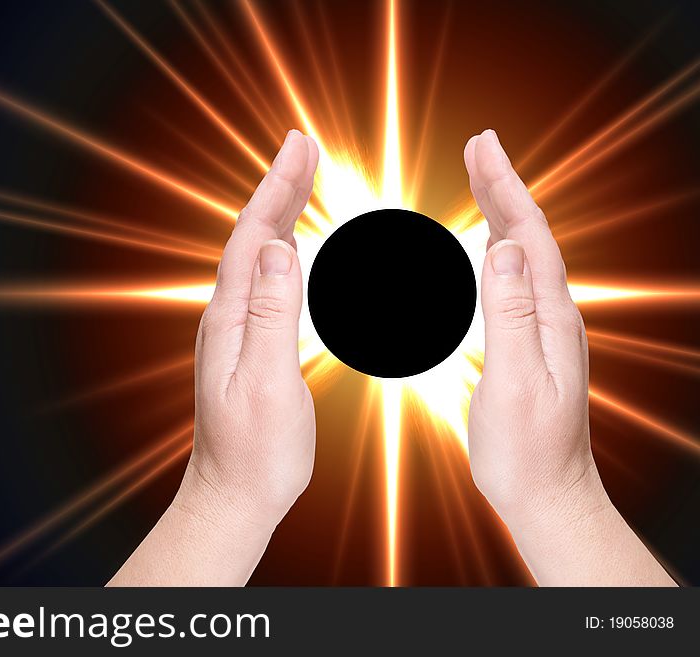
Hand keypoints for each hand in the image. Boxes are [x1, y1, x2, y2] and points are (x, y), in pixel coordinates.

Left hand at [109, 130, 317, 585]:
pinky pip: (265, 283)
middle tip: (302, 147)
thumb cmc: (255, 452)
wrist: (233, 494)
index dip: (276, 189)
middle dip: (278, 189)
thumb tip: (282, 250)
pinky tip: (294, 249)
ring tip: (299, 182)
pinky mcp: (249, 346)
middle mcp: (227, 317)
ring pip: (257, 257)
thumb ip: (275, 317)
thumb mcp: (268, 385)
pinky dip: (283, 251)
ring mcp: (236, 331)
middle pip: (252, 238)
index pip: (253, 238)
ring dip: (279, 214)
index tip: (300, 148)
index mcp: (231, 320)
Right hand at [464, 129, 674, 585]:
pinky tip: (487, 248)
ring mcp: (544, 330)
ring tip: (483, 180)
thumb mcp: (513, 383)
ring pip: (524, 255)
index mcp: (550, 319)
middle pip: (530, 236)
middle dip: (504, 187)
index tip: (482, 147)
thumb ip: (507, 315)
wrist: (547, 494)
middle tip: (479, 147)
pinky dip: (498, 249)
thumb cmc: (526, 450)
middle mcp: (554, 316)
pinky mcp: (531, 344)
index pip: (529, 236)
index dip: (505, 187)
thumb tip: (500, 249)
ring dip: (502, 212)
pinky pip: (515, 281)